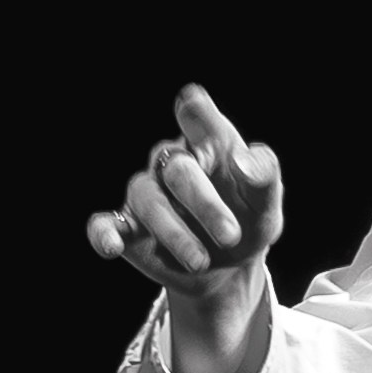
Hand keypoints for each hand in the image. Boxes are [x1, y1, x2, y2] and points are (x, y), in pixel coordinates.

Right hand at [87, 83, 283, 292]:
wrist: (231, 269)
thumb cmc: (250, 222)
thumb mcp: (266, 204)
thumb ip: (264, 177)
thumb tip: (242, 159)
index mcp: (209, 144)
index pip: (198, 118)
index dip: (195, 112)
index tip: (191, 103)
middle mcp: (172, 161)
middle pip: (177, 168)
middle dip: (204, 203)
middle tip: (231, 235)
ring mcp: (147, 192)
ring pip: (148, 200)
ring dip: (174, 232)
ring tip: (201, 261)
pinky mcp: (126, 226)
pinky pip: (105, 224)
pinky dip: (104, 233)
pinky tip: (111, 246)